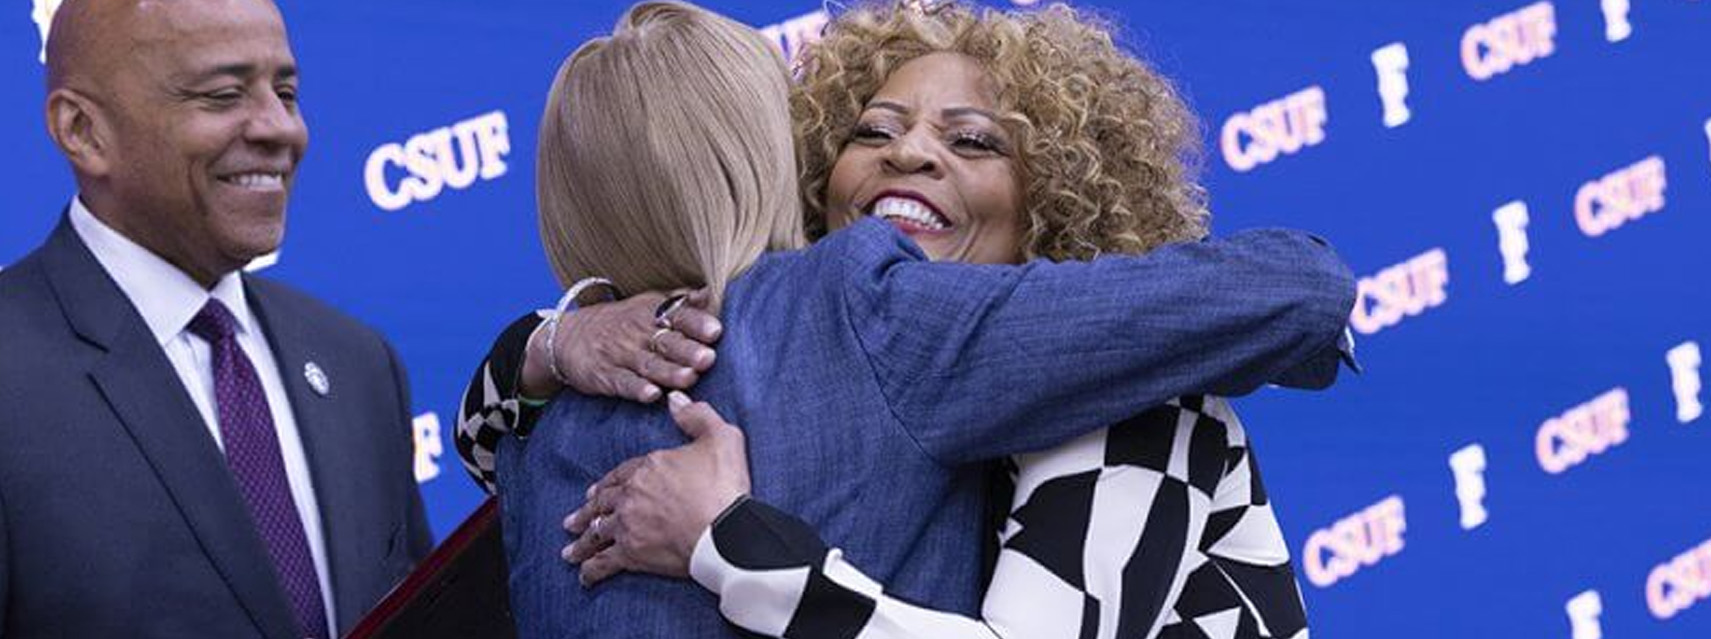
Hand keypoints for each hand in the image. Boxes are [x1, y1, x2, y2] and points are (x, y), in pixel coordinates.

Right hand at [521, 289, 721, 402]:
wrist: (567, 337)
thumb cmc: (621, 323)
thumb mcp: (648, 305)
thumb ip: (682, 303)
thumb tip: (712, 293)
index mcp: (652, 313)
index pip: (677, 316)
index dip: (696, 323)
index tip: (715, 330)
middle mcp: (638, 333)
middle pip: (667, 342)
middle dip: (688, 350)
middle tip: (708, 358)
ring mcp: (621, 355)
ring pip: (649, 364)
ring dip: (670, 372)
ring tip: (689, 378)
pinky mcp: (606, 376)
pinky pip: (623, 383)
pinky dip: (637, 389)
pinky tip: (652, 394)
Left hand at [563, 392, 750, 585]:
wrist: (725, 531)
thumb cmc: (725, 485)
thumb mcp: (720, 437)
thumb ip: (696, 416)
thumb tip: (675, 398)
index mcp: (648, 467)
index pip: (621, 474)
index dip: (608, 483)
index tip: (596, 491)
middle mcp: (631, 495)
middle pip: (602, 503)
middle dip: (587, 512)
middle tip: (573, 521)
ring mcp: (628, 525)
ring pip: (597, 532)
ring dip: (582, 541)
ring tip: (570, 550)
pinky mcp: (632, 554)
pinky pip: (603, 563)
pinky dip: (591, 570)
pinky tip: (583, 577)